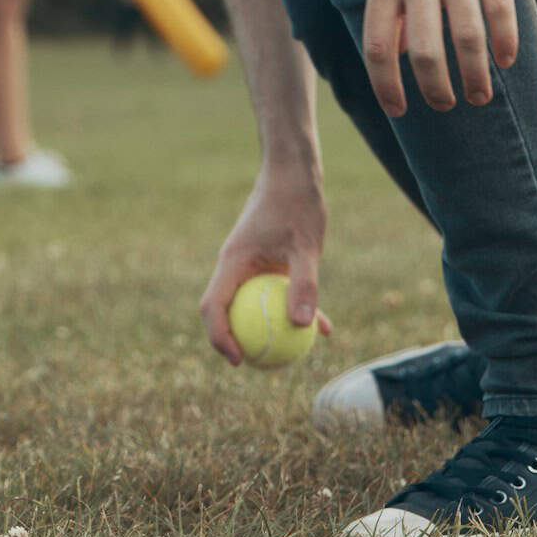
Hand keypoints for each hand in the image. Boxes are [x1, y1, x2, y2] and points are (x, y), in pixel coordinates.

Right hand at [199, 162, 331, 365]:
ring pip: (249, 305)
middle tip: (256, 365)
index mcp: (232, 262)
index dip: (220, 338)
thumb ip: (304, 283)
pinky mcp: (267, 262)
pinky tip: (322, 327)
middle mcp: (235, 266)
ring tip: (287, 355)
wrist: (294, 172)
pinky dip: (293, 310)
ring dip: (264, 329)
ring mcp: (249, 265)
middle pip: (224, 311)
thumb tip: (301, 325)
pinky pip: (274, 294)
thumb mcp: (306, 245)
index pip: (213, 307)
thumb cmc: (297, 203)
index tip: (239, 360)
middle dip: (235, 341)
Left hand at [363, 0, 517, 117]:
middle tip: (447, 105)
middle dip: (436, 91)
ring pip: (467, 38)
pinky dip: (505, 42)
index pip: (378, 47)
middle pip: (425, 53)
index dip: (388, 87)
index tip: (400, 111)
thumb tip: (399, 54)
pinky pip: (500, 8)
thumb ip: (390, 0)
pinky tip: (506, 61)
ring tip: (480, 96)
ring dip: (476, 77)